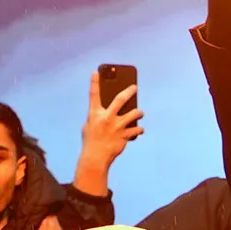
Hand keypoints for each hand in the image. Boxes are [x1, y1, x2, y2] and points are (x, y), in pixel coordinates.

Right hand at [75, 72, 143, 196]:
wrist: (95, 158)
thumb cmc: (92, 140)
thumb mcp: (90, 125)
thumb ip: (99, 115)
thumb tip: (110, 107)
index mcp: (94, 114)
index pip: (93, 95)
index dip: (94, 83)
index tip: (96, 72)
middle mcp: (106, 118)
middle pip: (120, 100)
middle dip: (129, 91)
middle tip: (135, 87)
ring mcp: (116, 127)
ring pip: (134, 114)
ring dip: (139, 112)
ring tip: (140, 112)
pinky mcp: (124, 136)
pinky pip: (137, 129)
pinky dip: (139, 129)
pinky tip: (139, 130)